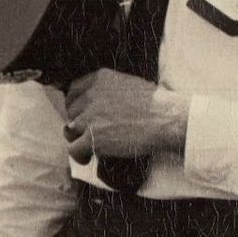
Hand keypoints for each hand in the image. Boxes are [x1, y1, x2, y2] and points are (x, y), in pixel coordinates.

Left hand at [63, 70, 187, 161]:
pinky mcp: (93, 138)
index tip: (83, 112)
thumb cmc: (157, 104)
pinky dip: (79, 155)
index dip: (77, 103)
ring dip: (80, 137)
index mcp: (100, 79)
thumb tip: (99, 100)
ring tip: (91, 144)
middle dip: (79, 120)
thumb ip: (109, 88)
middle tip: (91, 129)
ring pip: (70, 129)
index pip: (74, 90)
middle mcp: (91, 96)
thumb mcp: (130, 84)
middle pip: (71, 110)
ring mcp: (90, 117)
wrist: (167, 120)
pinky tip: (88, 157)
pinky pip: (74, 149)